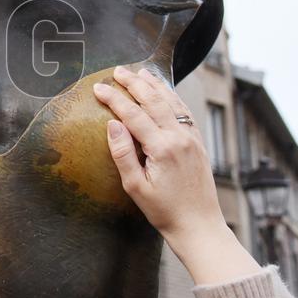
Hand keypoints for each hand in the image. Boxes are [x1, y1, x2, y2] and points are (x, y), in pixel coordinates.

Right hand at [93, 65, 260, 285]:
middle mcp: (179, 138)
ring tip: (140, 72)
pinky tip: (165, 92)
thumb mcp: (135, 187)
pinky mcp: (199, 143)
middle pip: (154, 100)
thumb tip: (112, 124)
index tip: (98, 87)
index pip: (133, 114)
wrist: (199, 226)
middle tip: (117, 70)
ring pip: (172, 102)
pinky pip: (184, 113)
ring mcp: (192, 139)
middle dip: (134, 82)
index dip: (114, 98)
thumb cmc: (164, 211)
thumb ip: (123, 153)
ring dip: (155, 85)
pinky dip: (172, 98)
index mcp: (162, 148)